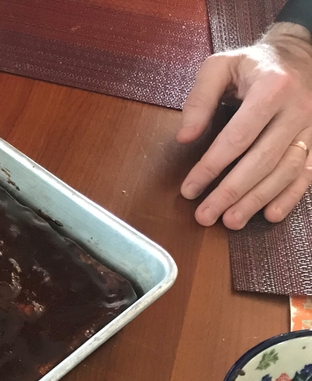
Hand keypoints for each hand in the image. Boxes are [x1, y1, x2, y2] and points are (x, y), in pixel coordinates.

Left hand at [178, 22, 311, 229]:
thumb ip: (199, 99)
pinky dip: (290, 196)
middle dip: (231, 192)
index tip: (189, 189)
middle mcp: (297, 110)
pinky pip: (307, 173)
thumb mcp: (220, 66)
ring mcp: (311, 127)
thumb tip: (184, 138)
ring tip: (230, 221)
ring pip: (286, 171)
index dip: (212, 166)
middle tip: (205, 216)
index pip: (238, 137)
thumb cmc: (252, 64)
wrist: (299, 55)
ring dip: (257, 200)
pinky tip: (270, 215)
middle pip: (262, 160)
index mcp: (272, 88)